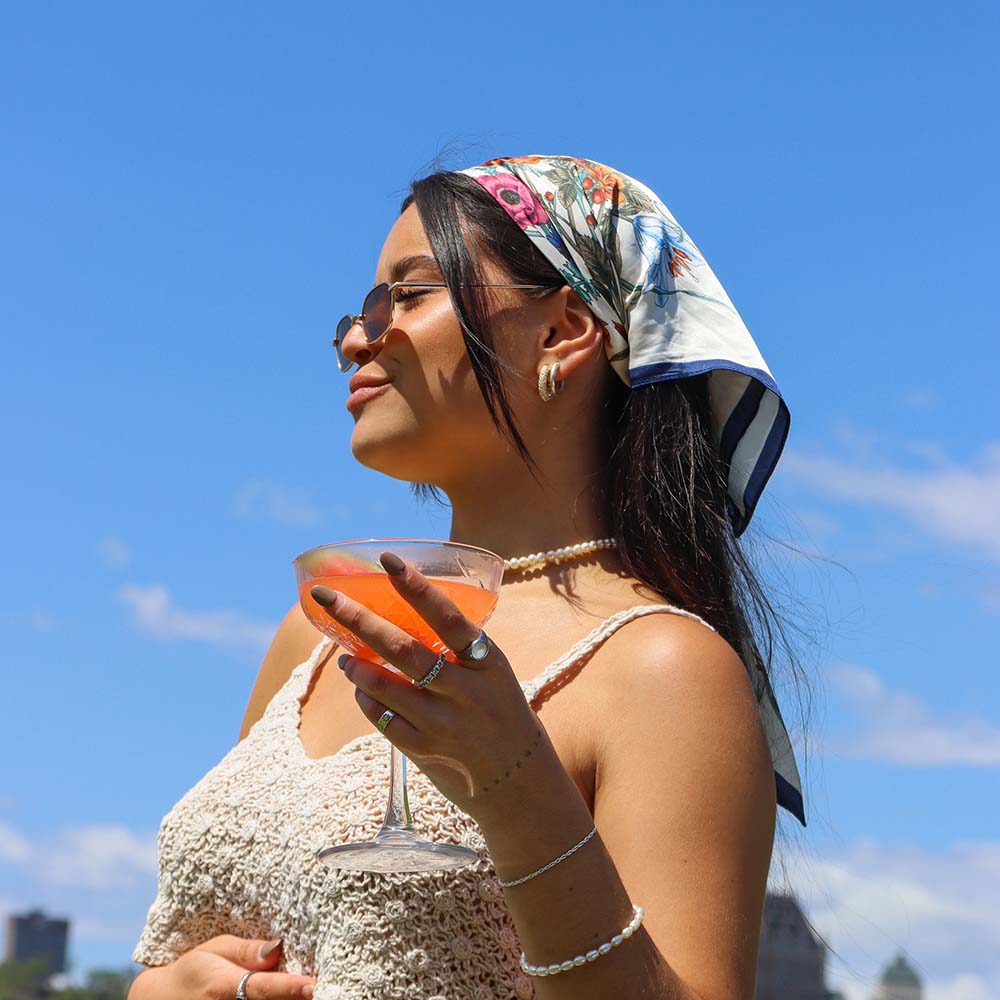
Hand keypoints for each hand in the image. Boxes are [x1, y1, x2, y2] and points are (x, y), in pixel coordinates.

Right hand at [129, 937, 314, 999]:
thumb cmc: (194, 970)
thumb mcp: (216, 949)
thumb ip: (248, 951)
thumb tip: (277, 949)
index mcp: (223, 987)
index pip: (263, 988)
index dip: (290, 987)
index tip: (314, 985)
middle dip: (300, 998)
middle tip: (330, 986)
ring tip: (321, 992)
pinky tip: (299, 996)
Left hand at [310, 551, 554, 823]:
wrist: (521, 781)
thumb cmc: (501, 712)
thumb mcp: (493, 673)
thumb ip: (457, 648)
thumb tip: (402, 614)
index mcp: (486, 660)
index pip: (448, 616)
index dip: (417, 587)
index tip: (388, 561)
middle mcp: (465, 690)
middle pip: (403, 649)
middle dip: (359, 619)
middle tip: (326, 597)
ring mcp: (444, 723)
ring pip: (385, 686)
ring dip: (357, 667)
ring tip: (345, 657)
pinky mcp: (426, 751)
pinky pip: (383, 719)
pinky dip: (368, 701)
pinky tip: (363, 692)